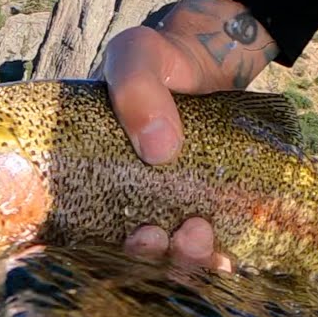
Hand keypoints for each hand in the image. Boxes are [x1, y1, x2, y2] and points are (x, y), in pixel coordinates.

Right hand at [101, 0, 279, 271]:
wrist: (203, 55)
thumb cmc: (157, 58)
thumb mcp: (136, 57)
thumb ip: (138, 92)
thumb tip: (159, 150)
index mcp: (95, 174)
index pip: (90, 229)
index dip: (112, 250)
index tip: (143, 234)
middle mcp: (127, 200)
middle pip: (134, 253)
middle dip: (156, 258)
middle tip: (175, 234)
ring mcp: (167, 207)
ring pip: (168, 258)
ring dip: (184, 260)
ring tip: (199, 235)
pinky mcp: (204, 206)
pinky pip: (206, 247)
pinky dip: (214, 259)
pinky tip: (227, 258)